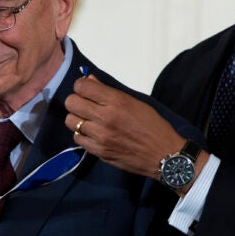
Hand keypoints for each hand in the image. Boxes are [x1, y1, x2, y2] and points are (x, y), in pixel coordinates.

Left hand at [64, 75, 186, 179]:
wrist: (163, 155)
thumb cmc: (153, 125)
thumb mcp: (135, 102)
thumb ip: (109, 92)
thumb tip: (89, 80)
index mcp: (116, 101)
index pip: (82, 87)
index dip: (81, 86)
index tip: (86, 90)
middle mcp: (105, 117)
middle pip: (71, 102)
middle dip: (76, 100)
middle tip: (85, 104)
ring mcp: (100, 136)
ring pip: (70, 121)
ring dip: (77, 118)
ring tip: (89, 120)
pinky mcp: (98, 152)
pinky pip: (77, 138)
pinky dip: (82, 134)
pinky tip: (93, 133)